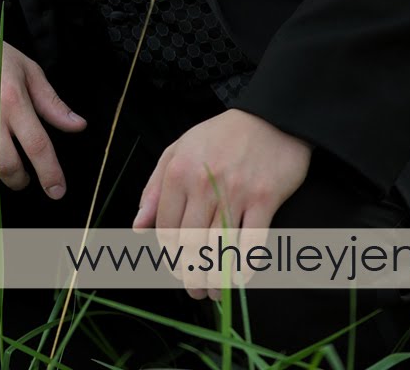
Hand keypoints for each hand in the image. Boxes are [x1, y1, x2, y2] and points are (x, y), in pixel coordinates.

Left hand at [132, 109, 310, 298]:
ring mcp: (236, 192)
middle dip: (189, 275)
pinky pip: (251, 244)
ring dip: (213, 279)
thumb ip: (155, 188)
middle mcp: (204, 183)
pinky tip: (239, 277)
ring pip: (218, 250)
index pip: (166, 229)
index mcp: (178, 172)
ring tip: (212, 291)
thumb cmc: (221, 136)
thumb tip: (138, 228)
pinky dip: (243, 268)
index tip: (176, 266)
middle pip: (190, 245)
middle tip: (194, 288)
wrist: (271, 117)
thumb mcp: (178, 150)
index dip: (169, 256)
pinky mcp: (264, 198)